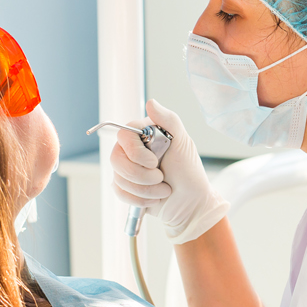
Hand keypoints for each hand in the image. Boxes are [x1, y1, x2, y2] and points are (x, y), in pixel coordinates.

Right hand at [110, 99, 229, 243]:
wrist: (190, 203)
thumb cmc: (189, 171)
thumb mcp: (183, 142)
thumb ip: (168, 120)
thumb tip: (150, 103)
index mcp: (143, 134)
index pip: (123, 135)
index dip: (136, 153)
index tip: (154, 162)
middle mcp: (132, 149)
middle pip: (115, 159)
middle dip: (141, 175)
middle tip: (161, 177)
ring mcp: (127, 168)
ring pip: (118, 178)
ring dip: (144, 190)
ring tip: (163, 188)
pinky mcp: (125, 186)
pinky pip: (119, 192)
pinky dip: (139, 199)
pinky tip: (154, 198)